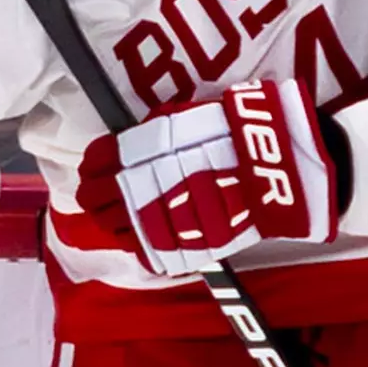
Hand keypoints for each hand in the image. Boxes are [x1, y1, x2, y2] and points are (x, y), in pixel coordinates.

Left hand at [74, 80, 339, 276]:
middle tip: (96, 192)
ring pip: (114, 226)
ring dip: (109, 220)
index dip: (94, 165)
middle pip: (96, 197)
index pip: (99, 161)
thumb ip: (153, 133)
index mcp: (140, 151)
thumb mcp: (187, 118)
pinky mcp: (179, 245)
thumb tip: (122, 148)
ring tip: (113, 214)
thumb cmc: (235, 132)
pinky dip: (137, 241)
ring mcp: (158, 219)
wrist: (273, 168)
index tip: (95, 167)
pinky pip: (145, 248)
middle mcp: (141, 185)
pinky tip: (138, 234)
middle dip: (94, 194)